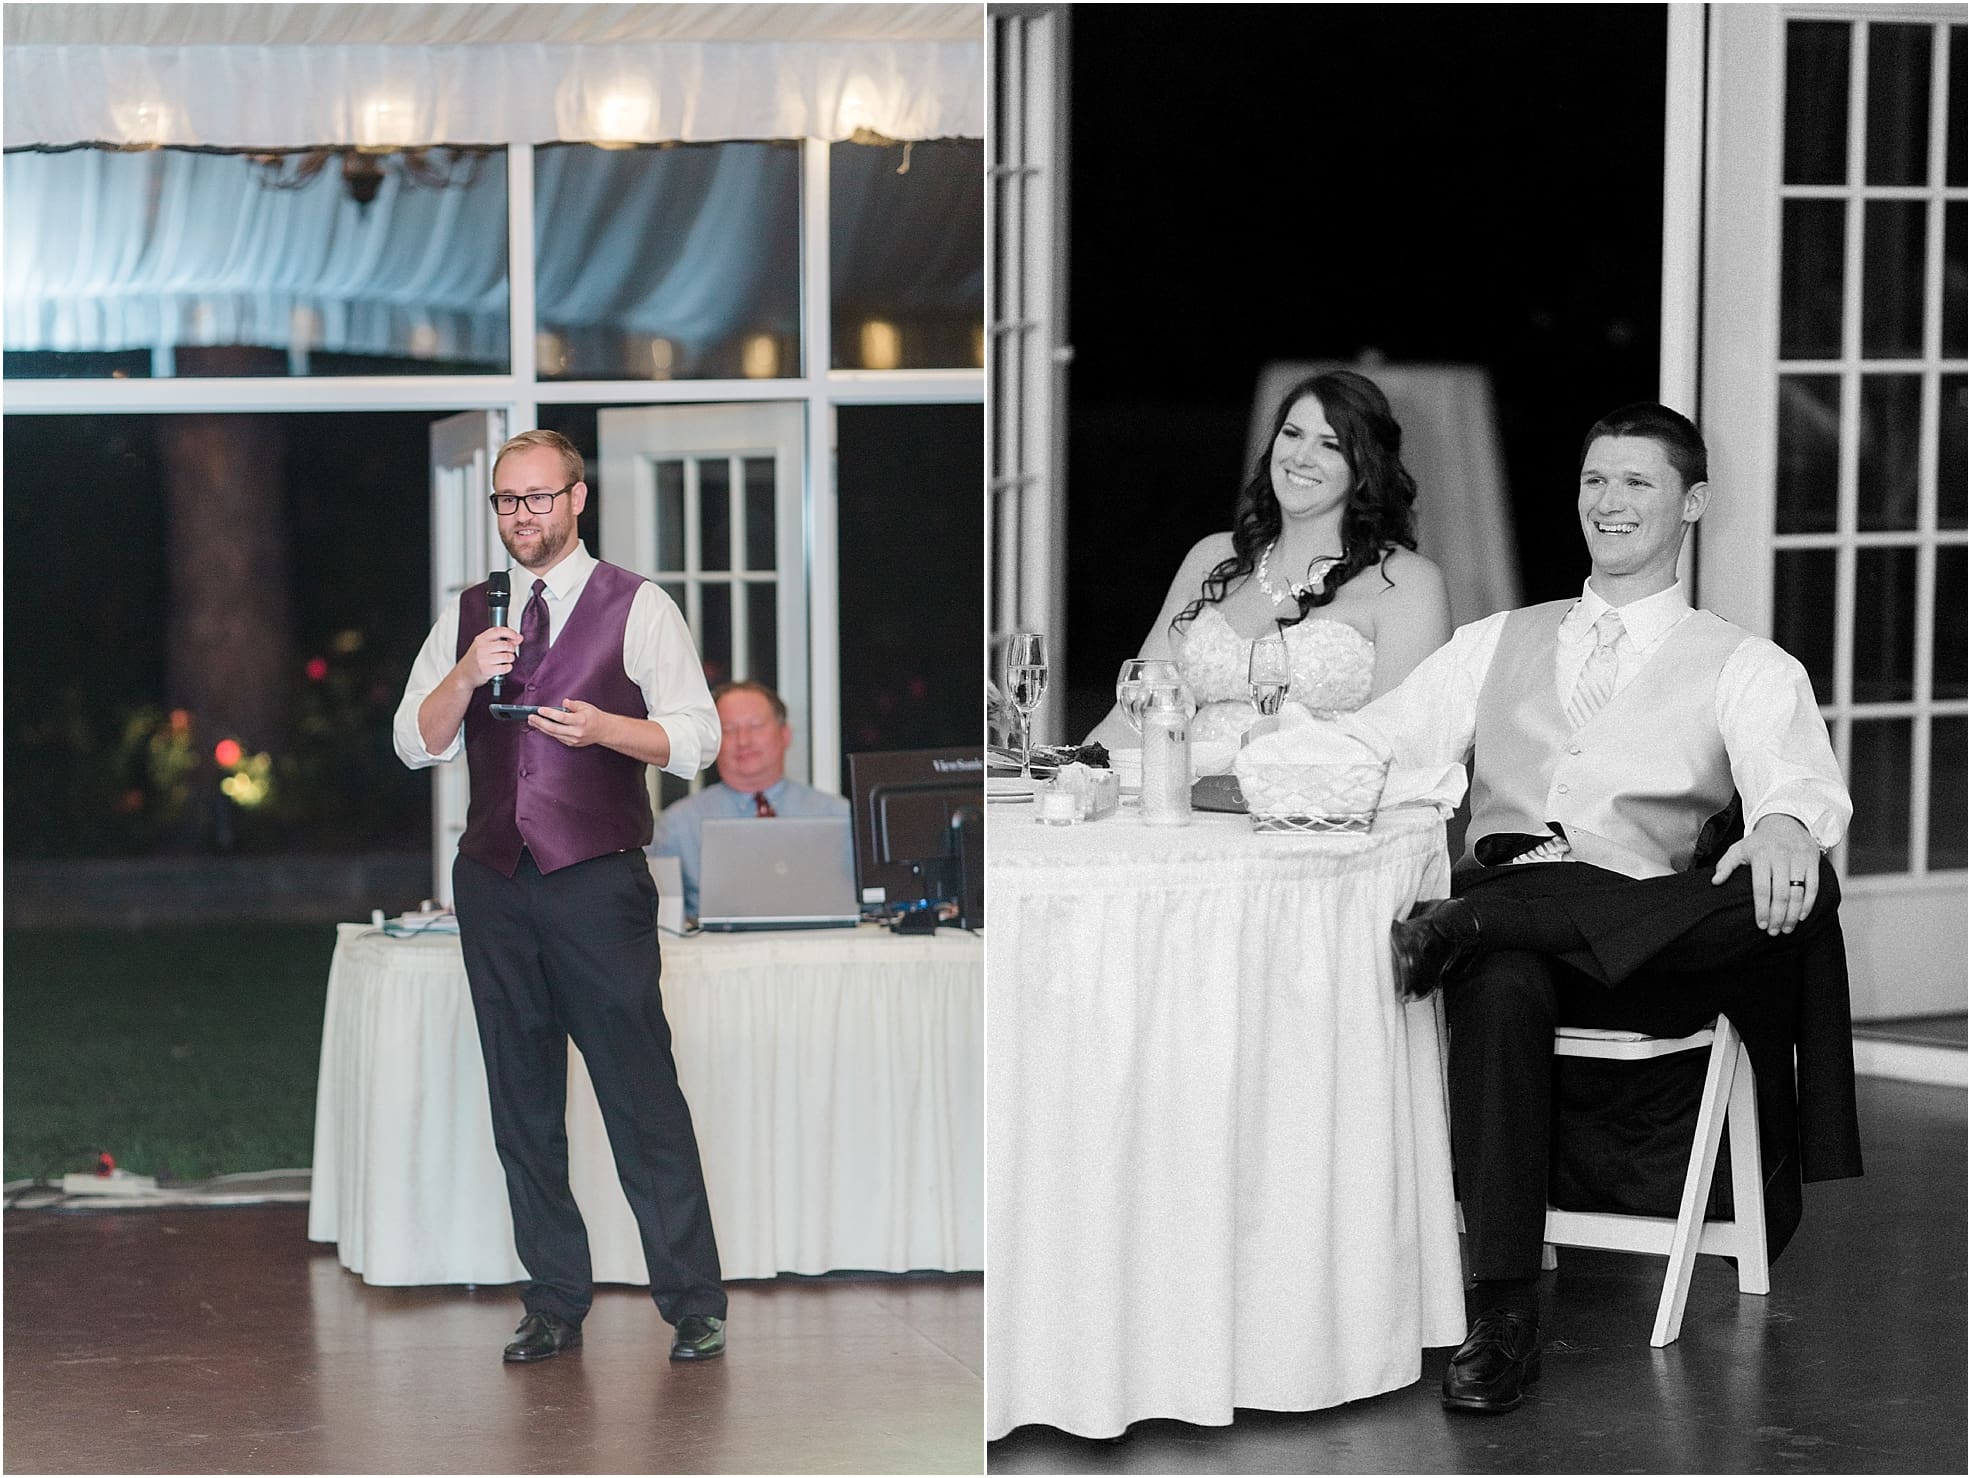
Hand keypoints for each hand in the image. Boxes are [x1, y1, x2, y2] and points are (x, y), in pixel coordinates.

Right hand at [462, 625, 521, 687]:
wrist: (464, 674)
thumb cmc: (475, 659)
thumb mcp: (484, 646)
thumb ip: (501, 640)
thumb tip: (519, 638)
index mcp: (480, 639)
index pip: (498, 631)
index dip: (510, 632)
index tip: (516, 636)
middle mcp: (481, 648)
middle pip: (505, 644)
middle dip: (512, 649)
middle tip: (510, 651)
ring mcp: (483, 659)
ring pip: (507, 656)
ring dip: (510, 658)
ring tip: (506, 660)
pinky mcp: (487, 670)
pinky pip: (505, 667)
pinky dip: (508, 667)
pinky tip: (503, 667)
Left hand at [528, 698, 610, 747]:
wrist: (603, 730)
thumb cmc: (594, 717)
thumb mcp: (585, 706)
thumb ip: (573, 704)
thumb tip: (564, 702)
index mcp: (580, 720)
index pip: (561, 717)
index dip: (549, 713)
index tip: (540, 710)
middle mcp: (576, 732)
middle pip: (554, 728)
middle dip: (540, 722)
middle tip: (531, 717)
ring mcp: (573, 739)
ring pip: (553, 734)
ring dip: (541, 727)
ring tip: (533, 721)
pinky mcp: (571, 743)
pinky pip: (557, 737)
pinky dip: (549, 731)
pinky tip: (542, 726)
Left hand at [1710, 813, 1820, 935]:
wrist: (1785, 822)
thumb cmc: (1759, 842)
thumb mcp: (1739, 848)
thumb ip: (1725, 865)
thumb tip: (1715, 882)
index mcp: (1760, 855)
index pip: (1761, 887)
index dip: (1761, 908)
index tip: (1761, 925)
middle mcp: (1781, 856)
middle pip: (1781, 893)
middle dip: (1778, 916)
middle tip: (1774, 932)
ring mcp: (1799, 858)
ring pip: (1798, 892)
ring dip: (1794, 914)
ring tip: (1787, 928)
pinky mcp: (1813, 860)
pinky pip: (1813, 886)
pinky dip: (1808, 903)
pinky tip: (1802, 916)